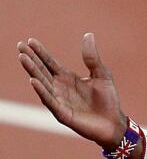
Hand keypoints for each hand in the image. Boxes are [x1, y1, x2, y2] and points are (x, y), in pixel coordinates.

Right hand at [17, 33, 126, 148]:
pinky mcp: (62, 113)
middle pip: (42, 70)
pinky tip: (33, 80)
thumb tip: (88, 35)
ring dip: (32, 71)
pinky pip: (50, 101)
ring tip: (23, 58)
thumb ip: (92, 57)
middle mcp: (59, 88)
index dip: (40, 52)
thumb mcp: (102, 75)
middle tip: (20, 46)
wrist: (114, 123)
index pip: (50, 62)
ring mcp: (59, 100)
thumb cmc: (108, 100)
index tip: (30, 41)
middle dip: (31, 58)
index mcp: (67, 78)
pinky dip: (42, 91)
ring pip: (42, 84)